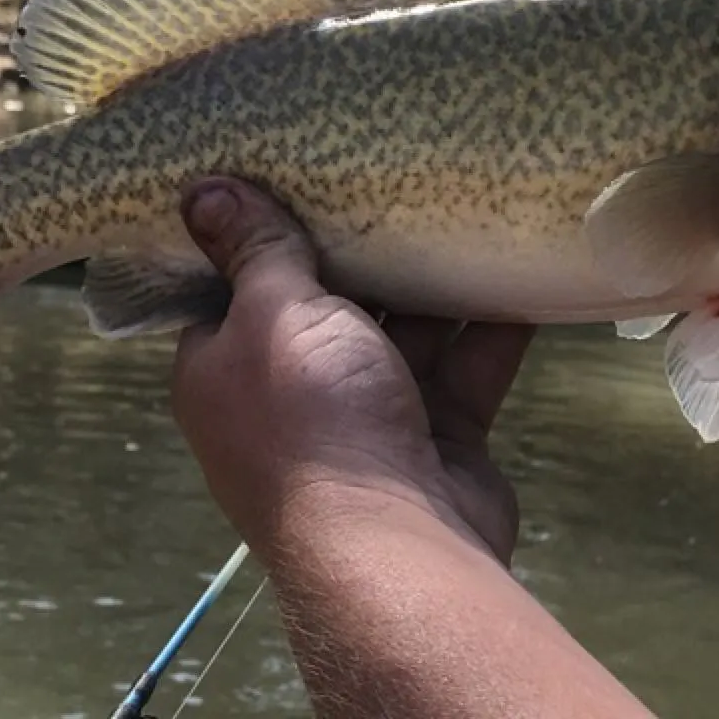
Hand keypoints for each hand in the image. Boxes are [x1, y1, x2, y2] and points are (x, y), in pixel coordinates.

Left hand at [169, 178, 534, 566]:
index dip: (258, 238)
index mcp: (225, 370)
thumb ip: (254, 249)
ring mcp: (365, 423)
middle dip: (363, 255)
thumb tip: (198, 191)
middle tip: (395, 176)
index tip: (295, 178)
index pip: (231, 292)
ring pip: (401, 336)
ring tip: (465, 209)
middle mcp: (289, 398)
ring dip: (434, 287)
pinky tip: (519, 272)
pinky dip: (490, 327)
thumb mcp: (275, 310)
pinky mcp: (433, 439)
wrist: (397, 542)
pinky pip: (461, 368)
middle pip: (325, 309)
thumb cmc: (314, 414)